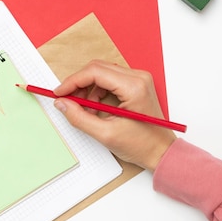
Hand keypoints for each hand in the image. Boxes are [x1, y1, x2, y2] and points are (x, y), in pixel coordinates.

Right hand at [53, 60, 175, 171]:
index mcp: (133, 87)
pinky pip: (109, 79)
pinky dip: (96, 90)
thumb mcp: (106, 134)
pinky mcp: (136, 84)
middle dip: (78, 83)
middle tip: (67, 100)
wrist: (162, 152)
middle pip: (97, 68)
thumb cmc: (142, 145)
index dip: (72, 81)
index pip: (94, 72)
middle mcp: (138, 77)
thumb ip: (79, 118)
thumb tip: (62, 104)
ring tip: (83, 107)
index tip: (59, 93)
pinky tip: (94, 106)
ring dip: (87, 87)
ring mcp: (138, 79)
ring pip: (101, 72)